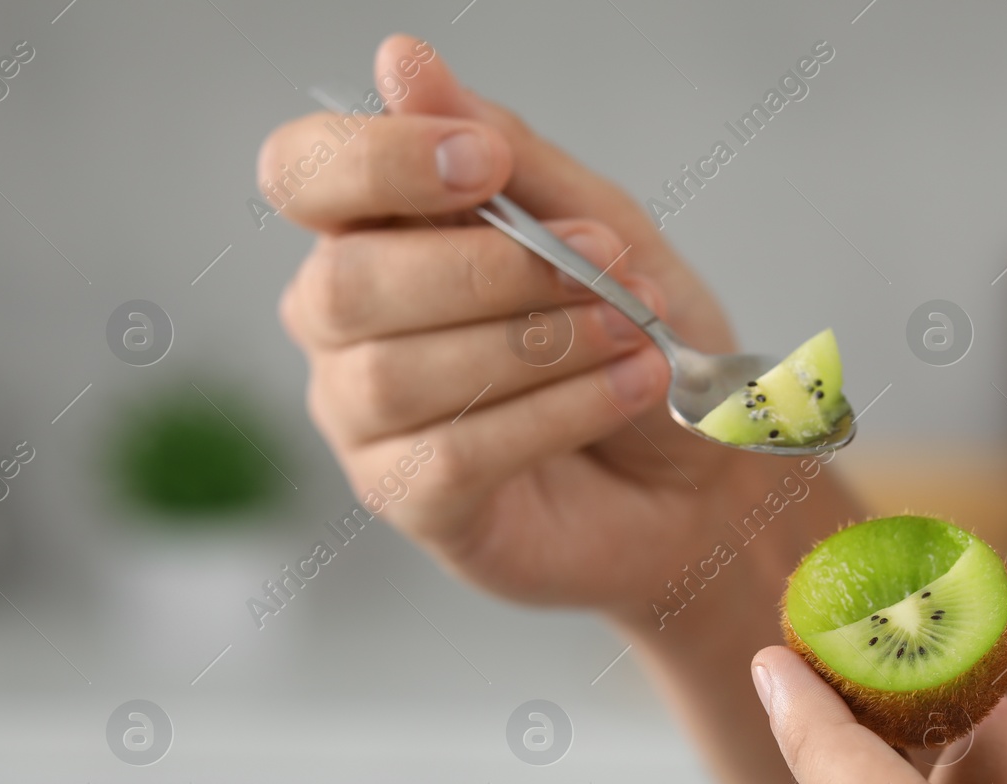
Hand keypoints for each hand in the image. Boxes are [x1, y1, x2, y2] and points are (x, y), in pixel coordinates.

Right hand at [264, 35, 823, 613]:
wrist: (702, 472)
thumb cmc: (641, 338)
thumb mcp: (601, 226)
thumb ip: (509, 154)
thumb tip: (401, 60)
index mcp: (375, 233)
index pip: (304, 176)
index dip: (378, 161)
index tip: (486, 162)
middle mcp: (345, 327)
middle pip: (347, 283)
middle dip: (488, 270)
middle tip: (600, 268)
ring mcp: (367, 422)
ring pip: (399, 375)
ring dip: (534, 345)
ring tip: (632, 335)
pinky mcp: (410, 500)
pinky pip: (453, 454)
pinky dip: (554, 414)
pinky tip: (630, 390)